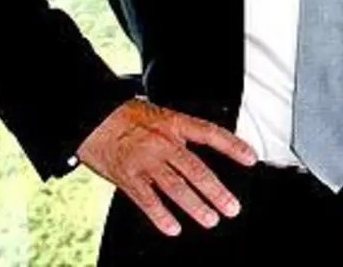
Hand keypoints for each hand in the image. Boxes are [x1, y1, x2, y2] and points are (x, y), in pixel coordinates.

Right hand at [75, 99, 257, 235]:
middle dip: (216, 190)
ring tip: (210, 219)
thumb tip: (209, 146)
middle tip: (232, 207)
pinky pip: (146, 200)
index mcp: (174, 123)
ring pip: (174, 187)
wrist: (92, 119)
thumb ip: (183, 133)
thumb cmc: (127, 118)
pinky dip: (160, 215)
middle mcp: (162, 142)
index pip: (210, 133)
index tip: (251, 158)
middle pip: (195, 169)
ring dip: (195, 206)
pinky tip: (173, 228)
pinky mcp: (127, 177)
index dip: (232, 145)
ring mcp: (145, 161)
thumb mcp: (162, 115)